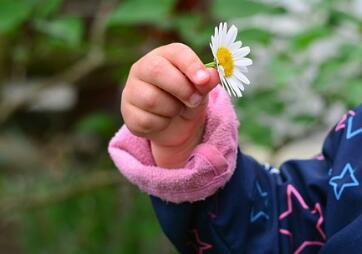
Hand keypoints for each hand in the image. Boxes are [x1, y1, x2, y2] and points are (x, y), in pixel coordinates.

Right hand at [121, 43, 218, 167]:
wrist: (173, 124)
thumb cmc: (186, 98)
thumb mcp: (200, 89)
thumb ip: (206, 82)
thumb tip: (212, 75)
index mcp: (163, 55)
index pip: (176, 52)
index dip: (191, 65)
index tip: (204, 80)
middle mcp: (142, 67)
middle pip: (157, 71)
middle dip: (182, 89)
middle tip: (194, 101)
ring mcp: (131, 89)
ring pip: (152, 99)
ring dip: (173, 109)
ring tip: (176, 109)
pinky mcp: (127, 112)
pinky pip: (146, 120)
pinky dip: (162, 124)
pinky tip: (163, 120)